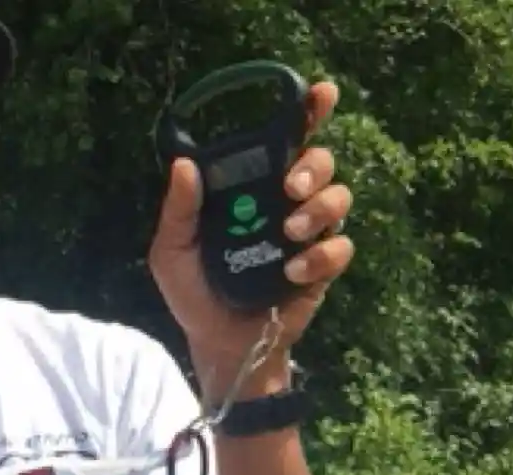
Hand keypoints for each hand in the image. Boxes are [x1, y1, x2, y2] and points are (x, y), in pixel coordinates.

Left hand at [148, 79, 354, 396]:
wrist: (217, 344)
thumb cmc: (194, 294)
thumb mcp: (172, 252)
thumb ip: (178, 211)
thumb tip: (184, 164)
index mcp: (252, 189)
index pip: (285, 140)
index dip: (308, 111)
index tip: (321, 93)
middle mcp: (285, 203)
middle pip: (320, 161)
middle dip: (312, 167)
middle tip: (290, 188)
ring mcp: (308, 234)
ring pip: (339, 197)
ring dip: (318, 208)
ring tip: (289, 234)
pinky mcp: (323, 268)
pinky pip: (340, 248)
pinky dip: (320, 256)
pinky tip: (292, 273)